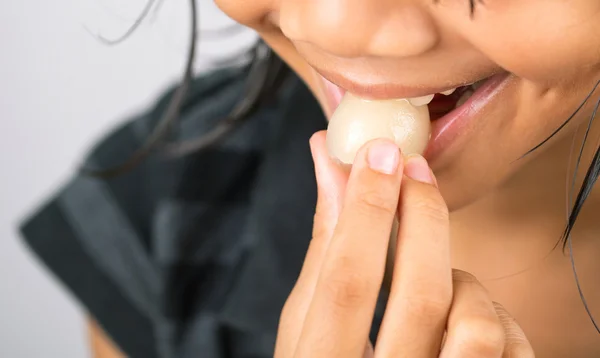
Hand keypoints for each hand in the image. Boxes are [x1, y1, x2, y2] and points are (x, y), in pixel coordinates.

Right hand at [274, 131, 533, 357]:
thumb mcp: (305, 323)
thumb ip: (322, 248)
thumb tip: (330, 165)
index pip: (346, 280)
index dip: (365, 208)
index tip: (378, 154)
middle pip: (419, 294)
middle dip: (422, 215)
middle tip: (414, 171)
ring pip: (475, 324)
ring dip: (459, 279)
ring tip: (436, 274)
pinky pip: (511, 348)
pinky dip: (493, 316)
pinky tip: (464, 316)